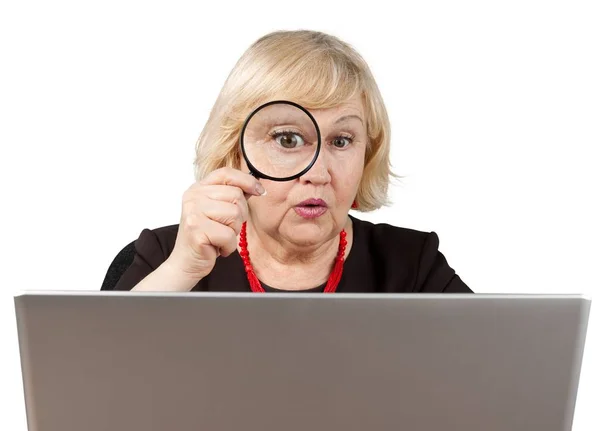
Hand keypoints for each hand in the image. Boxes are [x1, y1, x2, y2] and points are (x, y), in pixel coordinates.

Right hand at [165, 167, 265, 283]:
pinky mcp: (197, 231)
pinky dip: (228, 246)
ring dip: (233, 231)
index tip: (259, 191)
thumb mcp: (218, 211)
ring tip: (220, 237)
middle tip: (226, 227)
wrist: (186, 262)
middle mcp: (193, 197)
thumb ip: (232, 196)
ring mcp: (193, 213)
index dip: (247, 180)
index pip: (226, 173)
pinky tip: (217, 248)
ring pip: (234, 214)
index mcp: (198, 188)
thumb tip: (255, 186)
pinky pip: (228, 235)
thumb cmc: (205, 237)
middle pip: (235, 195)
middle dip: (239, 215)